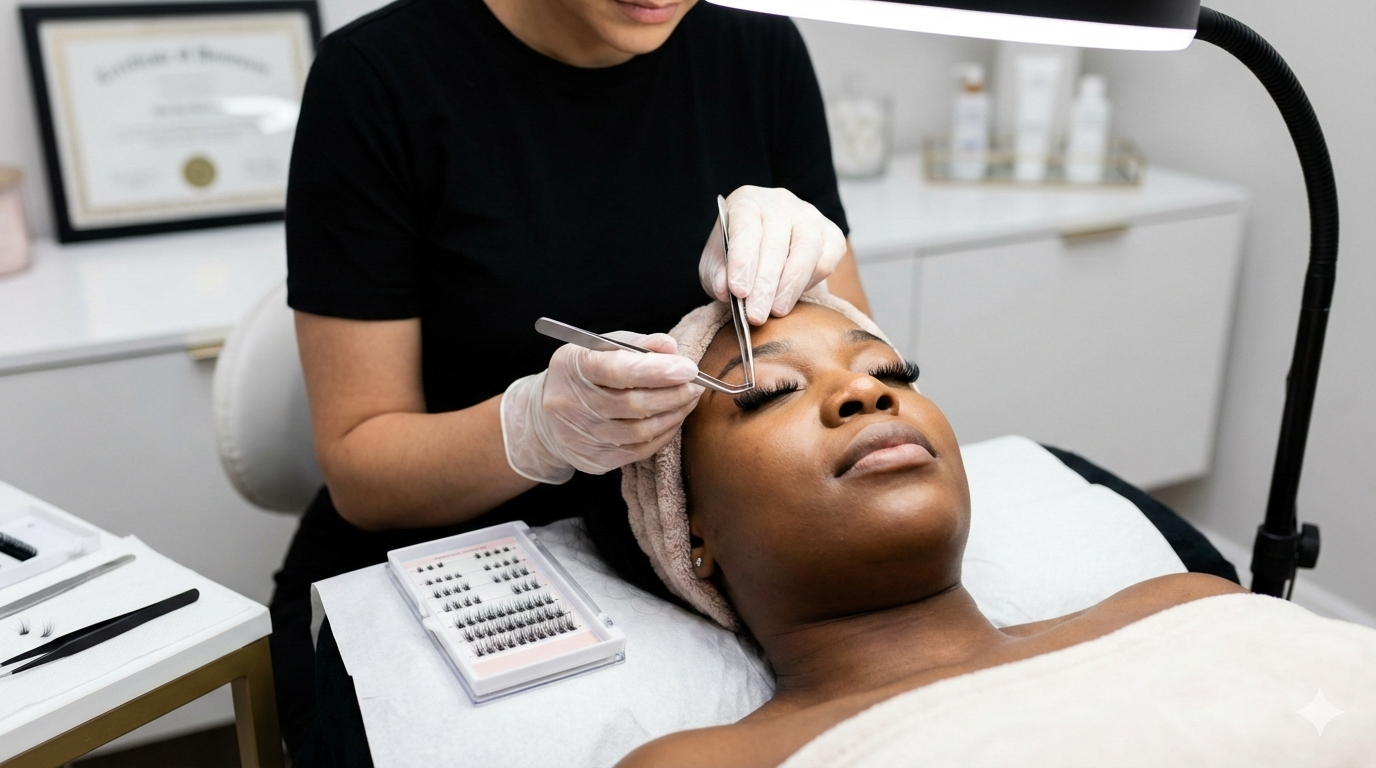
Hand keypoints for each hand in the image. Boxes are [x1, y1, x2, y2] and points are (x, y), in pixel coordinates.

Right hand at [501, 333, 702, 483]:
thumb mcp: (600, 348)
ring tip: (689, 399)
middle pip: (632, 405)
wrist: (545, 417)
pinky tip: (673, 418)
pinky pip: (639, 451)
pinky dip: (663, 434)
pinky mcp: (594, 460)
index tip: (688, 368)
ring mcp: (582, 437)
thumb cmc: (583, 374)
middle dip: (672, 394)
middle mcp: (572, 405)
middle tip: (696, 384)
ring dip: (673, 415)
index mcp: (573, 367)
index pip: (617, 370)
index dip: (657, 371)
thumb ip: (636, 344)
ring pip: (639, 432)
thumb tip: (671, 347)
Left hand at [699, 186, 846, 323]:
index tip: (738, 291)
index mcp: (746, 202)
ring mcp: (809, 216)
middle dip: (765, 284)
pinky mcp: (830, 234)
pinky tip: (792, 296)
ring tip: (776, 311)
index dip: (743, 259)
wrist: (764, 249)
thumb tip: (725, 290)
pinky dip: (811, 281)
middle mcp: (780, 203)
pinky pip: (826, 259)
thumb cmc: (737, 256)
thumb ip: (717, 274)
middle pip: (776, 242)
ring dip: (790, 285)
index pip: (745, 226)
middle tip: (756, 315)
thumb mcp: (716, 263)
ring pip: (806, 248)